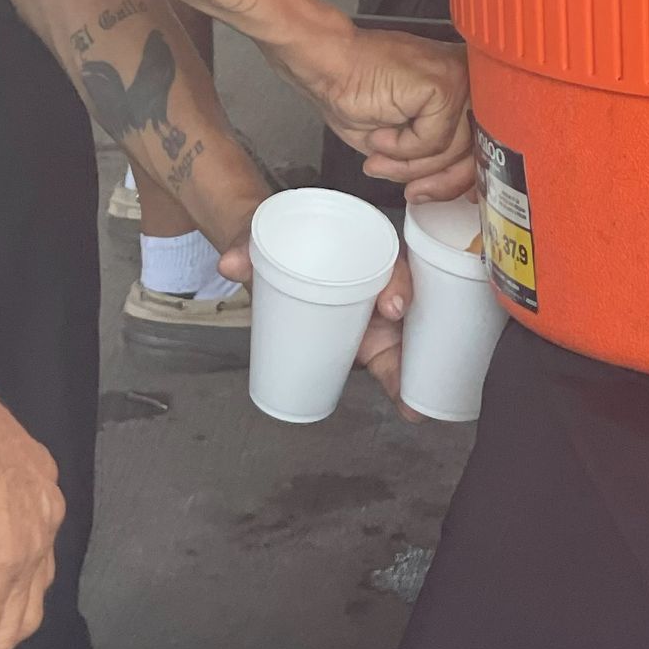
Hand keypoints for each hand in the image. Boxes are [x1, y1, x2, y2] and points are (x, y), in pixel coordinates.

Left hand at [218, 236, 421, 415]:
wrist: (266, 255)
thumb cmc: (277, 242)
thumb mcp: (263, 237)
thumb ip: (245, 245)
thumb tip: (229, 263)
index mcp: (362, 249)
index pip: (391, 260)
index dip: (399, 282)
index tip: (392, 308)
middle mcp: (376, 281)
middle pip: (409, 309)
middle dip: (419, 345)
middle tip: (405, 380)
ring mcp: (370, 312)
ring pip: (404, 339)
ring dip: (412, 373)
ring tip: (412, 408)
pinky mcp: (363, 337)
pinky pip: (388, 358)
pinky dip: (399, 383)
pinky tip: (410, 411)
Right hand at [284, 21, 475, 201]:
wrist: (327, 64)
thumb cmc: (354, 90)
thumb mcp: (400, 140)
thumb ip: (432, 158)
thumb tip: (455, 186)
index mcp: (460, 89)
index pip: (484, 143)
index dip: (466, 177)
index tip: (450, 195)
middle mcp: (468, 80)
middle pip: (475, 151)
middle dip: (440, 182)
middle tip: (412, 192)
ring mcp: (459, 79)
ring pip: (453, 150)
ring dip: (410, 165)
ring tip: (379, 154)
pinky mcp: (444, 84)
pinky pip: (434, 141)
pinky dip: (402, 147)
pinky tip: (381, 132)